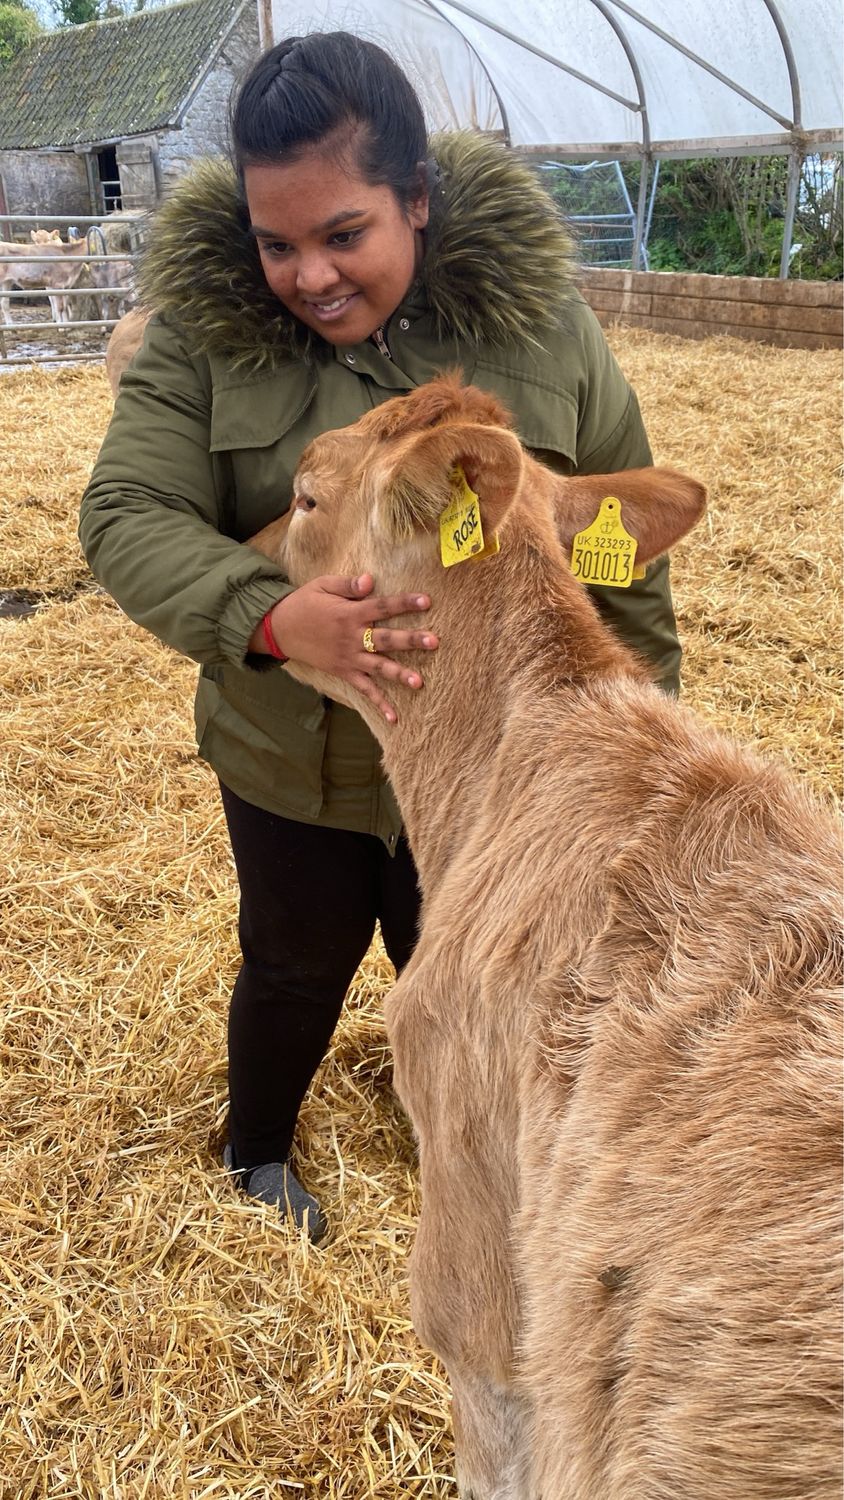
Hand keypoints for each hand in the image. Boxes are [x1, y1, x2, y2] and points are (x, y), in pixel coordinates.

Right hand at [259, 574, 437, 722]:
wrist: (280, 629)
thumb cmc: (304, 603)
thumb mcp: (323, 585)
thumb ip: (348, 584)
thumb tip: (370, 580)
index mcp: (349, 614)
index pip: (382, 607)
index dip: (404, 603)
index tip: (427, 601)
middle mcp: (352, 638)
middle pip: (385, 639)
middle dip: (410, 641)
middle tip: (434, 641)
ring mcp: (348, 658)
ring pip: (378, 667)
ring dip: (399, 674)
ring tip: (420, 682)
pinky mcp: (343, 673)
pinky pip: (364, 690)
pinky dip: (379, 703)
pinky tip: (395, 718)